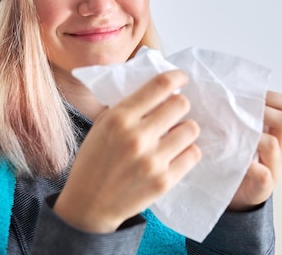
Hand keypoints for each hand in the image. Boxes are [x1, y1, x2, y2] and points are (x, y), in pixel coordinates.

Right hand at [54, 70, 201, 232]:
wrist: (89, 205)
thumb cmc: (94, 161)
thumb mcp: (101, 126)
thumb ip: (128, 108)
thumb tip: (161, 91)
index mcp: (119, 118)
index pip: (160, 86)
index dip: (177, 77)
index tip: (182, 78)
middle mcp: (137, 136)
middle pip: (181, 105)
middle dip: (179, 105)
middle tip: (173, 112)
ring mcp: (152, 160)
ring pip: (190, 129)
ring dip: (184, 129)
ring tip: (173, 135)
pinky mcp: (164, 181)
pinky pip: (193, 154)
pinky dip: (186, 151)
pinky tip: (174, 153)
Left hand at [228, 90, 281, 210]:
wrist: (234, 193)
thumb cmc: (232, 155)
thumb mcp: (238, 131)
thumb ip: (234, 113)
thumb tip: (211, 86)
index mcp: (274, 130)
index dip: (270, 96)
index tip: (247, 94)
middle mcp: (279, 146)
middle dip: (260, 113)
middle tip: (236, 113)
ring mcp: (273, 166)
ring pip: (274, 145)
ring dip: (252, 137)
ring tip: (231, 135)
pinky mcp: (263, 187)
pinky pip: (264, 174)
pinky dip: (252, 167)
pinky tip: (238, 162)